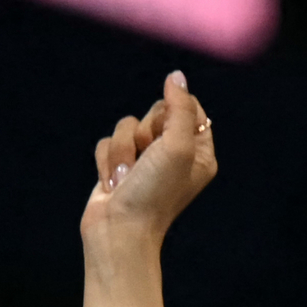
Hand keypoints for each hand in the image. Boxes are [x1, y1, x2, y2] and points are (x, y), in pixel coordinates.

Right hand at [77, 70, 216, 306]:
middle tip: (147, 160)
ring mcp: (146, 162)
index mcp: (199, 151)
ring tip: (127, 178)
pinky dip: (107, 161)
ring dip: (123, 151)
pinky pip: (107, 142)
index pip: (189, 107)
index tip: (166, 133)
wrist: (120, 230)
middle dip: (144, 133)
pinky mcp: (120, 166)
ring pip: (127, 126)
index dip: (171, 112)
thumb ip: (180, 108)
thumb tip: (176, 76)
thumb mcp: (177, 146)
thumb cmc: (155, 192)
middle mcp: (175, 155)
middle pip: (155, 113)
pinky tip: (113, 184)